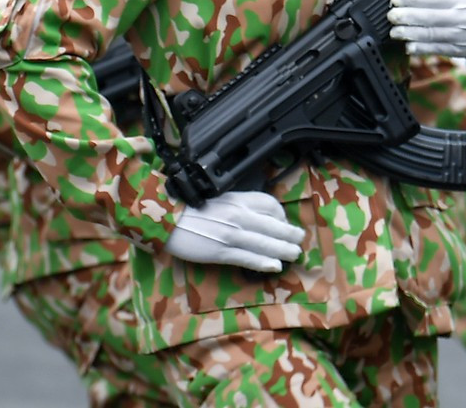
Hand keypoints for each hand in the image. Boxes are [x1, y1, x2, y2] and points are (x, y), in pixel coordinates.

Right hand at [165, 191, 304, 272]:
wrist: (165, 216)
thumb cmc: (188, 206)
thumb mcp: (216, 197)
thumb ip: (235, 204)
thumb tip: (251, 213)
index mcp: (237, 199)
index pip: (269, 204)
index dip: (281, 214)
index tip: (284, 222)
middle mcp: (239, 215)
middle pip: (273, 224)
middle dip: (289, 233)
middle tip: (300, 239)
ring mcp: (231, 234)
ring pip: (265, 242)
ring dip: (283, 249)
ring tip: (294, 254)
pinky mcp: (221, 251)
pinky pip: (248, 258)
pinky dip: (263, 262)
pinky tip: (275, 266)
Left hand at [388, 0, 465, 57]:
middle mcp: (461, 17)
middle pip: (429, 16)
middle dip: (406, 16)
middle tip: (392, 15)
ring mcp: (460, 35)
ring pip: (431, 34)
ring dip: (409, 33)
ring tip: (395, 31)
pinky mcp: (459, 50)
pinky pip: (438, 49)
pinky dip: (422, 48)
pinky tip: (409, 46)